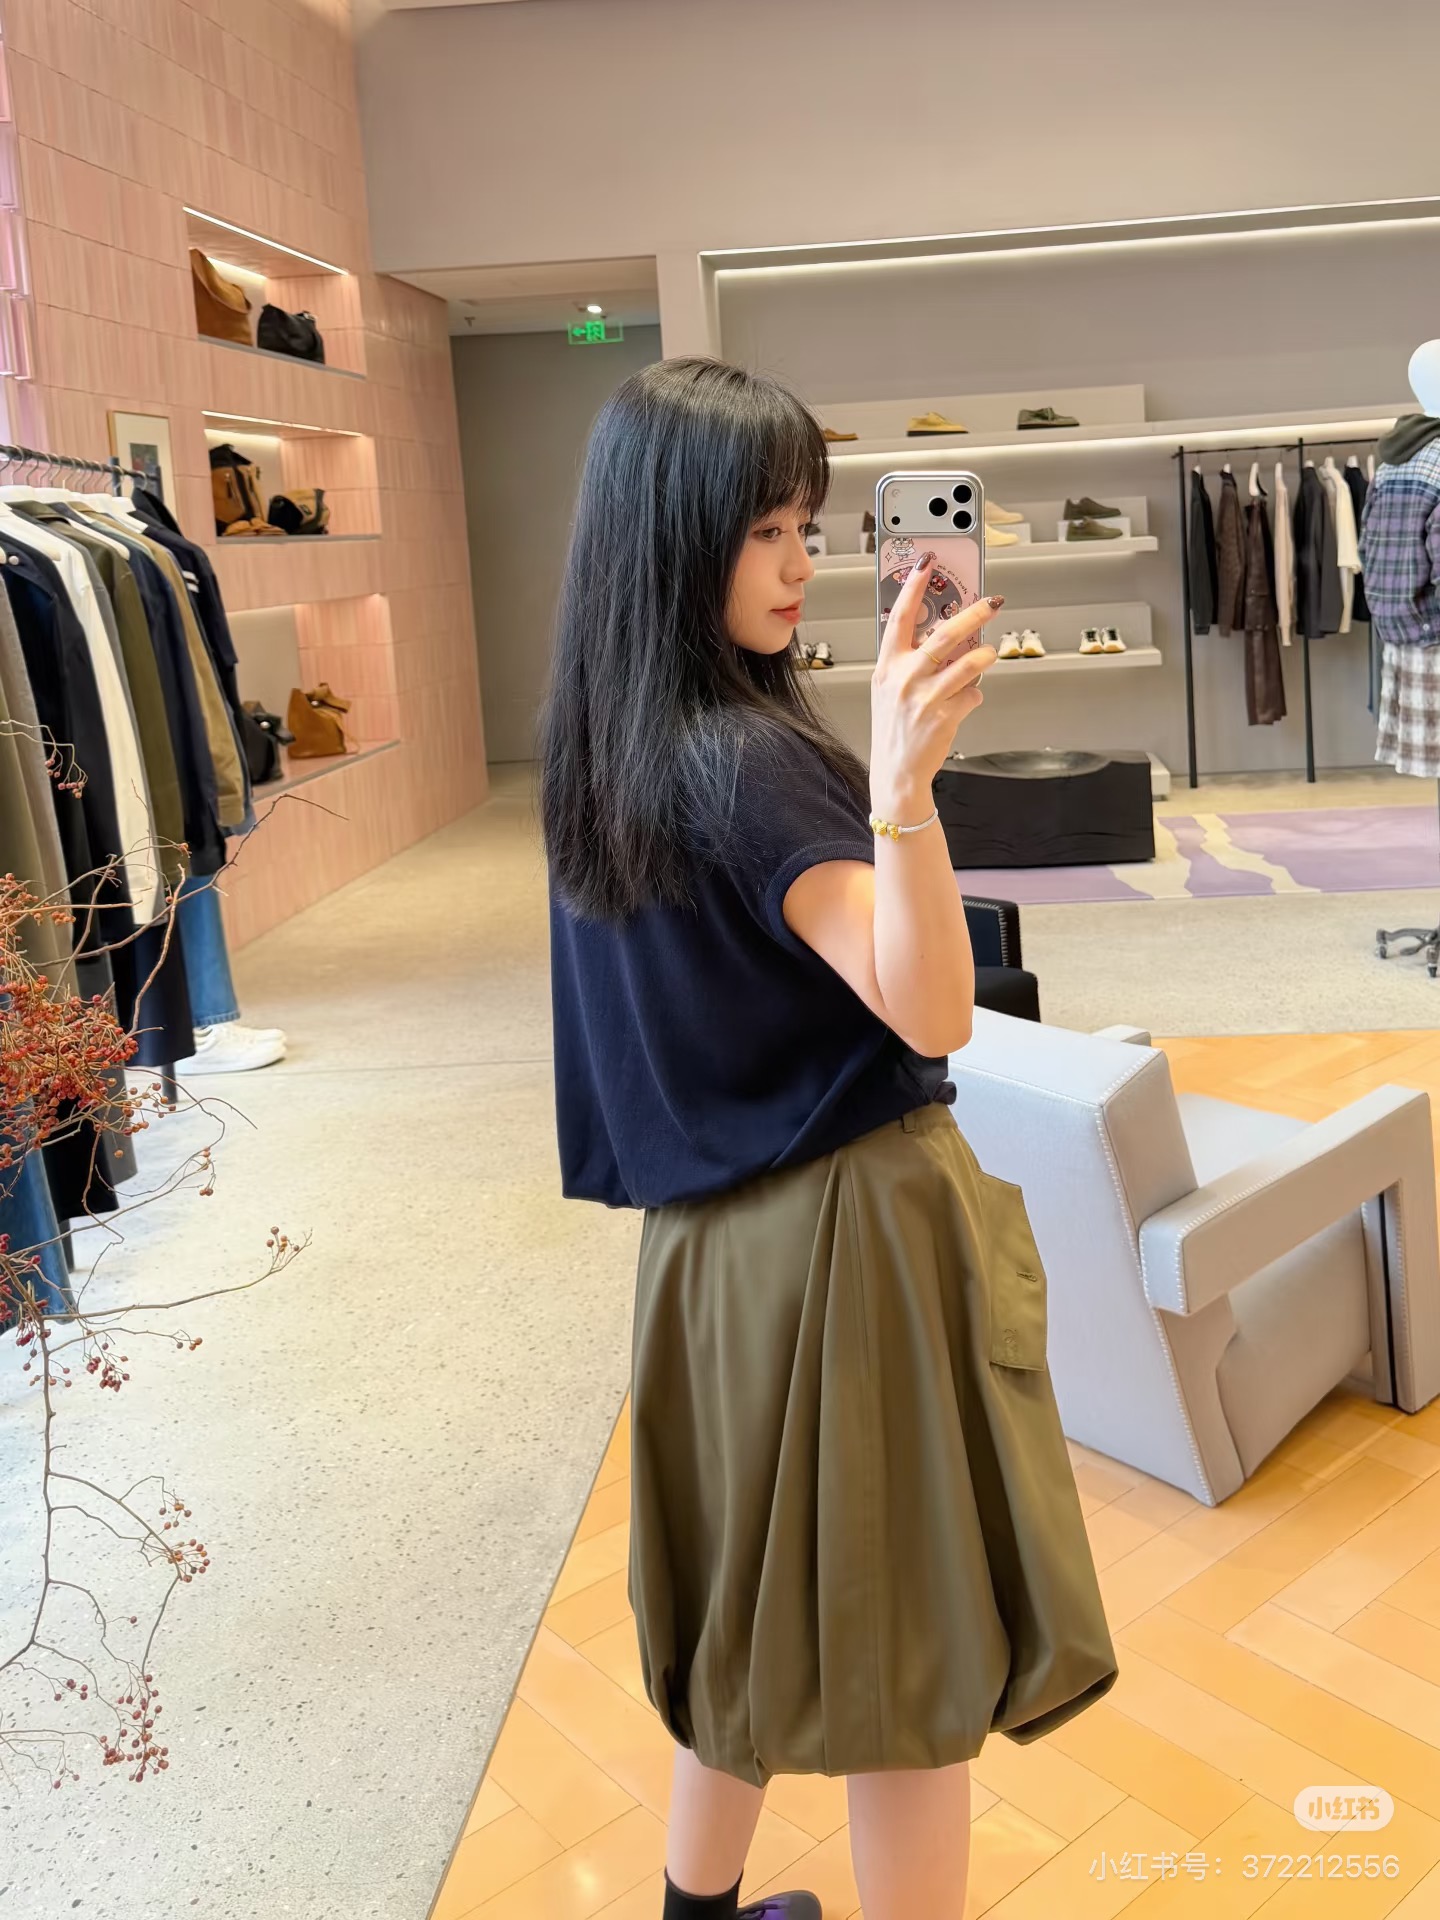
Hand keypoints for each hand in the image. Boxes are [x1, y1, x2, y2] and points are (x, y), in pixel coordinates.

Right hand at [870, 553, 1002, 815]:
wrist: (896, 771)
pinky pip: (972, 694)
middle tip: (992, 602)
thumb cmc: (894, 727)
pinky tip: (966, 699)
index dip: (914, 586)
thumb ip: (908, 660)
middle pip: (945, 635)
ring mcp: (925, 698)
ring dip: (984, 655)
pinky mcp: (945, 717)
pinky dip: (974, 694)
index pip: (901, 617)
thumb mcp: (888, 689)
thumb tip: (943, 634)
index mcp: (887, 666)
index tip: (927, 561)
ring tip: (989, 652)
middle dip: (974, 613)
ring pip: (968, 664)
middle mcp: (905, 678)